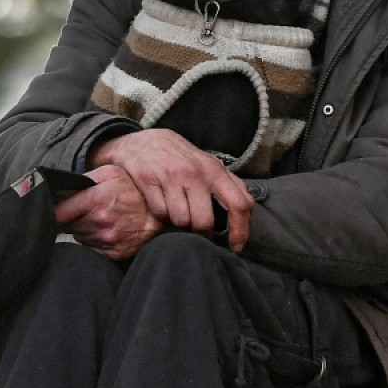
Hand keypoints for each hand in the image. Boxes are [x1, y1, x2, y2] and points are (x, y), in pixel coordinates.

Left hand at [54, 165, 164, 259]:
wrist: (161, 214)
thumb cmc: (134, 191)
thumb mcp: (111, 174)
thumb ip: (86, 179)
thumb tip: (63, 188)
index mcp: (96, 200)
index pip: (58, 211)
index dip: (55, 210)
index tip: (55, 209)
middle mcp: (100, 221)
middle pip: (67, 225)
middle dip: (71, 218)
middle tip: (85, 211)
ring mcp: (106, 239)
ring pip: (79, 237)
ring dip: (83, 230)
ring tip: (99, 220)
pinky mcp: (113, 253)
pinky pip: (91, 248)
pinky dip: (94, 241)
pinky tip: (106, 232)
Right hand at [88, 129, 254, 251]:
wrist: (140, 141)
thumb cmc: (178, 156)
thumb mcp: (206, 163)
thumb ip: (228, 183)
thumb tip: (248, 207)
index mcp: (214, 169)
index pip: (239, 204)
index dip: (240, 231)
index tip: (236, 247)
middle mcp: (194, 172)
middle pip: (205, 221)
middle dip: (202, 235)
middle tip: (198, 235)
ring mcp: (170, 176)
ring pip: (181, 220)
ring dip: (179, 224)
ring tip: (176, 214)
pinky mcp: (148, 180)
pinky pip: (160, 213)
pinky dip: (161, 215)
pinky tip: (161, 205)